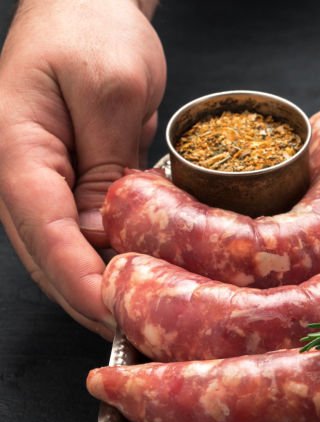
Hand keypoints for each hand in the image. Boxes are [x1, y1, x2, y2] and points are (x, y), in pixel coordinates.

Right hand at [0, 0, 163, 338]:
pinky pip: (85, 234)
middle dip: (92, 300)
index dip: (80, 282)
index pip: (45, 233)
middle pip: (49, 256)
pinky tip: (146, 282)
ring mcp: (41, 182)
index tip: (115, 317)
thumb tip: (103, 235)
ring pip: (66, 252)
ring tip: (149, 320)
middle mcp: (18, 175)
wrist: (89, 3)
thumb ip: (106, 165)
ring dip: (102, 287)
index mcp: (14, 150)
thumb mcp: (111, 90)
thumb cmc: (92, 29)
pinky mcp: (69, 183)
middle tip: (143, 335)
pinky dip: (111, 260)